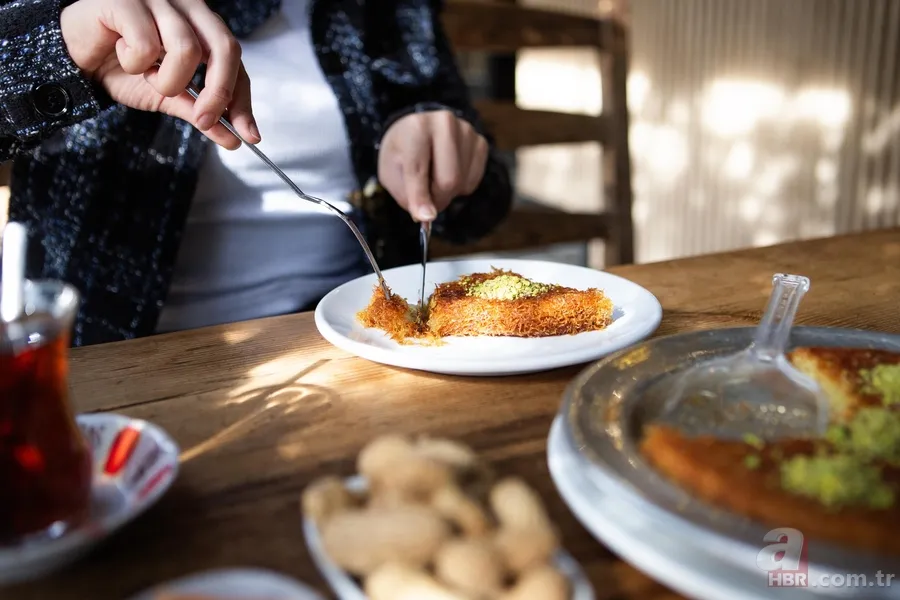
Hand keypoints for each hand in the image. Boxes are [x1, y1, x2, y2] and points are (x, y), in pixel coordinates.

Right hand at [59, 0, 257, 148]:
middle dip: (219, 93)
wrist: (76, 59)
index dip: (243, 99)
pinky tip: (122, 54)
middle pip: (225, 48)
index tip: (248, 134)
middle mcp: (187, 5)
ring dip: (166, 79)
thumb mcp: (169, 97)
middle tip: (202, 119)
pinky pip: (146, 43)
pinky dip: (134, 62)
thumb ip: (201, 113)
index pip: (237, 61)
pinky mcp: (125, 0)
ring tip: (146, 75)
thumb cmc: (124, 69)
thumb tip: (235, 138)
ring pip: (186, 49)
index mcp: (203, 25)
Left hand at [377, 110, 488, 221]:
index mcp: (416, 128)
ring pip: (462, 182)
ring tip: (435, 178)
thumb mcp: (391, 174)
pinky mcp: (480, 142)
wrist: (417, 131)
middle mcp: (444, 123)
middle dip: (437, 198)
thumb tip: (428, 216)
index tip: (425, 217)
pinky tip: (449, 172)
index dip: (420, 197)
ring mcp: (466, 131)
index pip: (419, 170)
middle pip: (449, 180)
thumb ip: (406, 195)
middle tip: (426, 199)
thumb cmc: (402, 153)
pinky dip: (461, 186)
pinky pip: (473, 180)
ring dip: (448, 192)